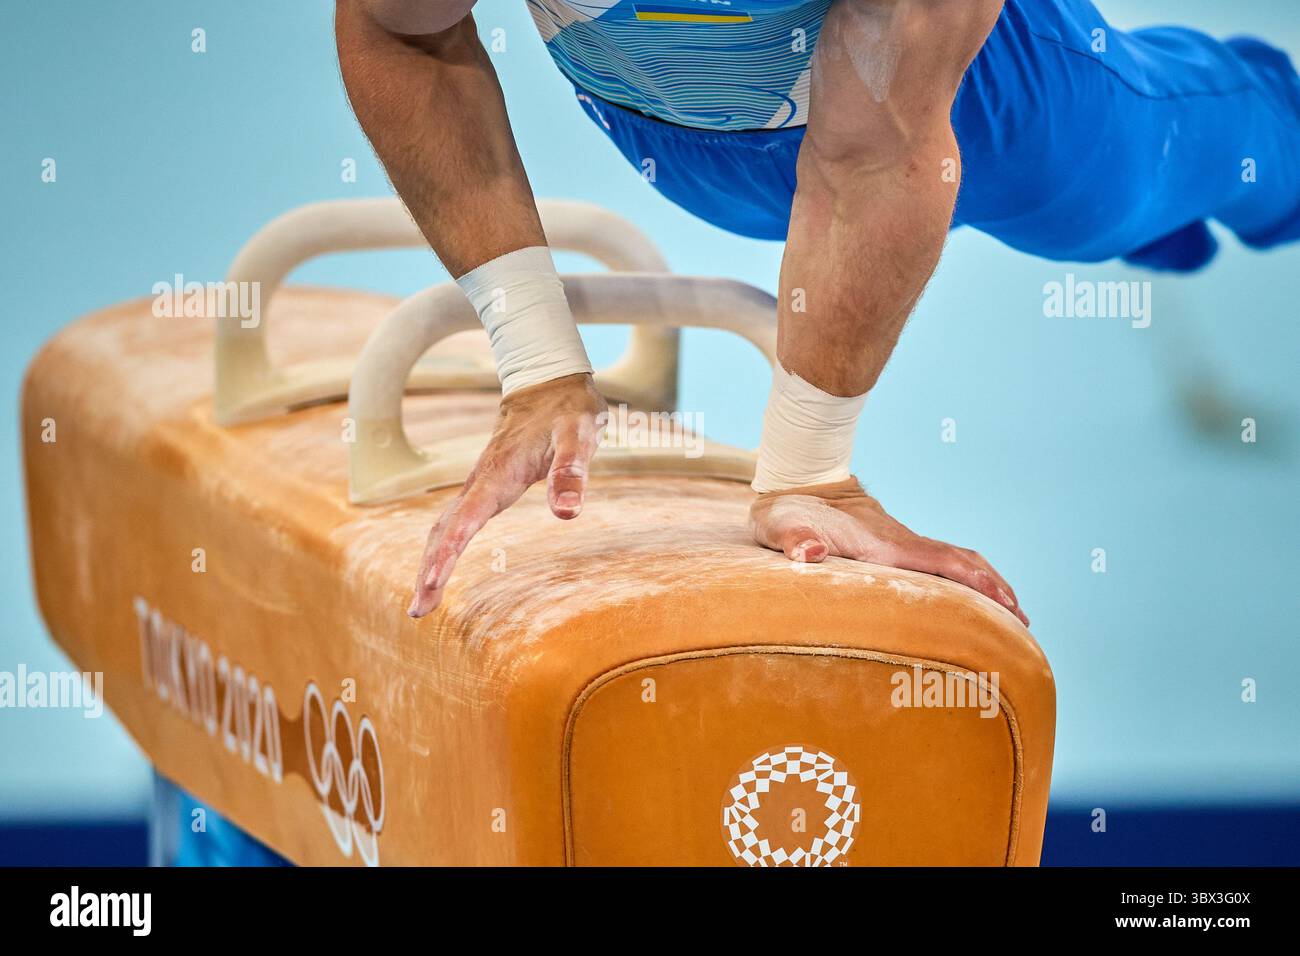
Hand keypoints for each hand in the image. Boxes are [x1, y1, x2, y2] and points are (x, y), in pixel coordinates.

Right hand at [407, 373, 605, 617]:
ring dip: (431, 561)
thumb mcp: (580, 435)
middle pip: (444, 529)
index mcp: (498, 474)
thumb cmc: (568, 410)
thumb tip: (567, 514)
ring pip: (444, 526)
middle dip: (429, 569)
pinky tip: (439, 565)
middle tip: (418, 610)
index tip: (432, 584)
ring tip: (423, 602)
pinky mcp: (485, 485)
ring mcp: (480, 483)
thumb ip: (572, 471)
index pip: (466, 519)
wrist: (550, 380)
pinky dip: (442, 546)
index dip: (448, 554)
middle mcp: (481, 480)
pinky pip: (455, 520)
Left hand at [749, 477, 1028, 625]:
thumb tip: (810, 555)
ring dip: (987, 584)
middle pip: (963, 562)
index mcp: (884, 544)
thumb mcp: (781, 526)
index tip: (1005, 606)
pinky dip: (966, 579)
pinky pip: (941, 562)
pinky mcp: (895, 546)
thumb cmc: (786, 512)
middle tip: (1024, 624)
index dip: (975, 584)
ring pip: (957, 560)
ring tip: (1012, 616)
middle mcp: (901, 542)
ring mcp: (901, 542)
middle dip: (995, 590)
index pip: (942, 562)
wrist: (794, 483)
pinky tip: (970, 600)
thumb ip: (795, 541)